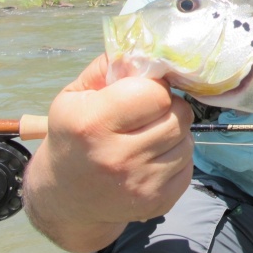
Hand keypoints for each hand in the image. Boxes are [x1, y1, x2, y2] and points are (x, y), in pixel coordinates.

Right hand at [24, 54, 194, 251]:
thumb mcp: (76, 95)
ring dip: (174, 133)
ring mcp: (138, 184)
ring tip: (149, 136)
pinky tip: (153, 158)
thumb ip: (110, 66)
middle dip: (169, 109)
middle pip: (178, 116)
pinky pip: (188, 166)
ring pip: (187, 141)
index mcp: (93, 124)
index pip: (155, 93)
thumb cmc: (73, 134)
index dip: (154, 88)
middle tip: (150, 113)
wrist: (65, 196)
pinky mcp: (157, 203)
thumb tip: (148, 48)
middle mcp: (116, 157)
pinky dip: (176, 158)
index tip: (142, 92)